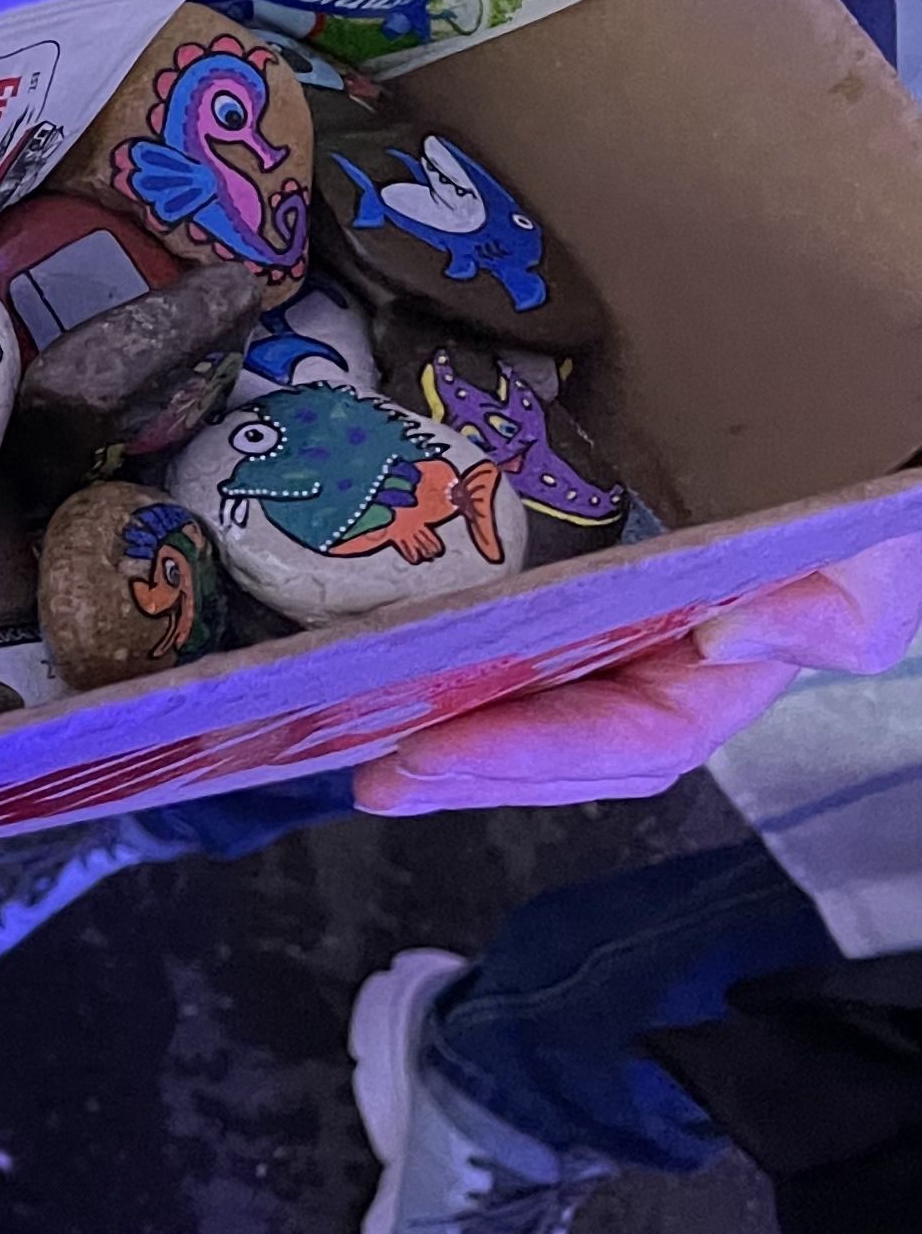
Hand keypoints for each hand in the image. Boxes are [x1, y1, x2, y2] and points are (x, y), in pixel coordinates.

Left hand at [353, 536, 921, 813]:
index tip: (432, 750)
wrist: (859, 458)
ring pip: (536, 717)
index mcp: (721, 687)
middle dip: (470, 771)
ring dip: (454, 744)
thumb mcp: (877, 569)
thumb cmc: (871, 525)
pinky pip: (525, 661)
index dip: (528, 753)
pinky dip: (463, 681)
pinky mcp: (590, 614)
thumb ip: (823, 614)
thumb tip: (727, 641)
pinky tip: (397, 685)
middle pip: (564, 752)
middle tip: (373, 775)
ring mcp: (625, 655)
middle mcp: (666, 684)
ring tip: (362, 752)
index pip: (627, 743)